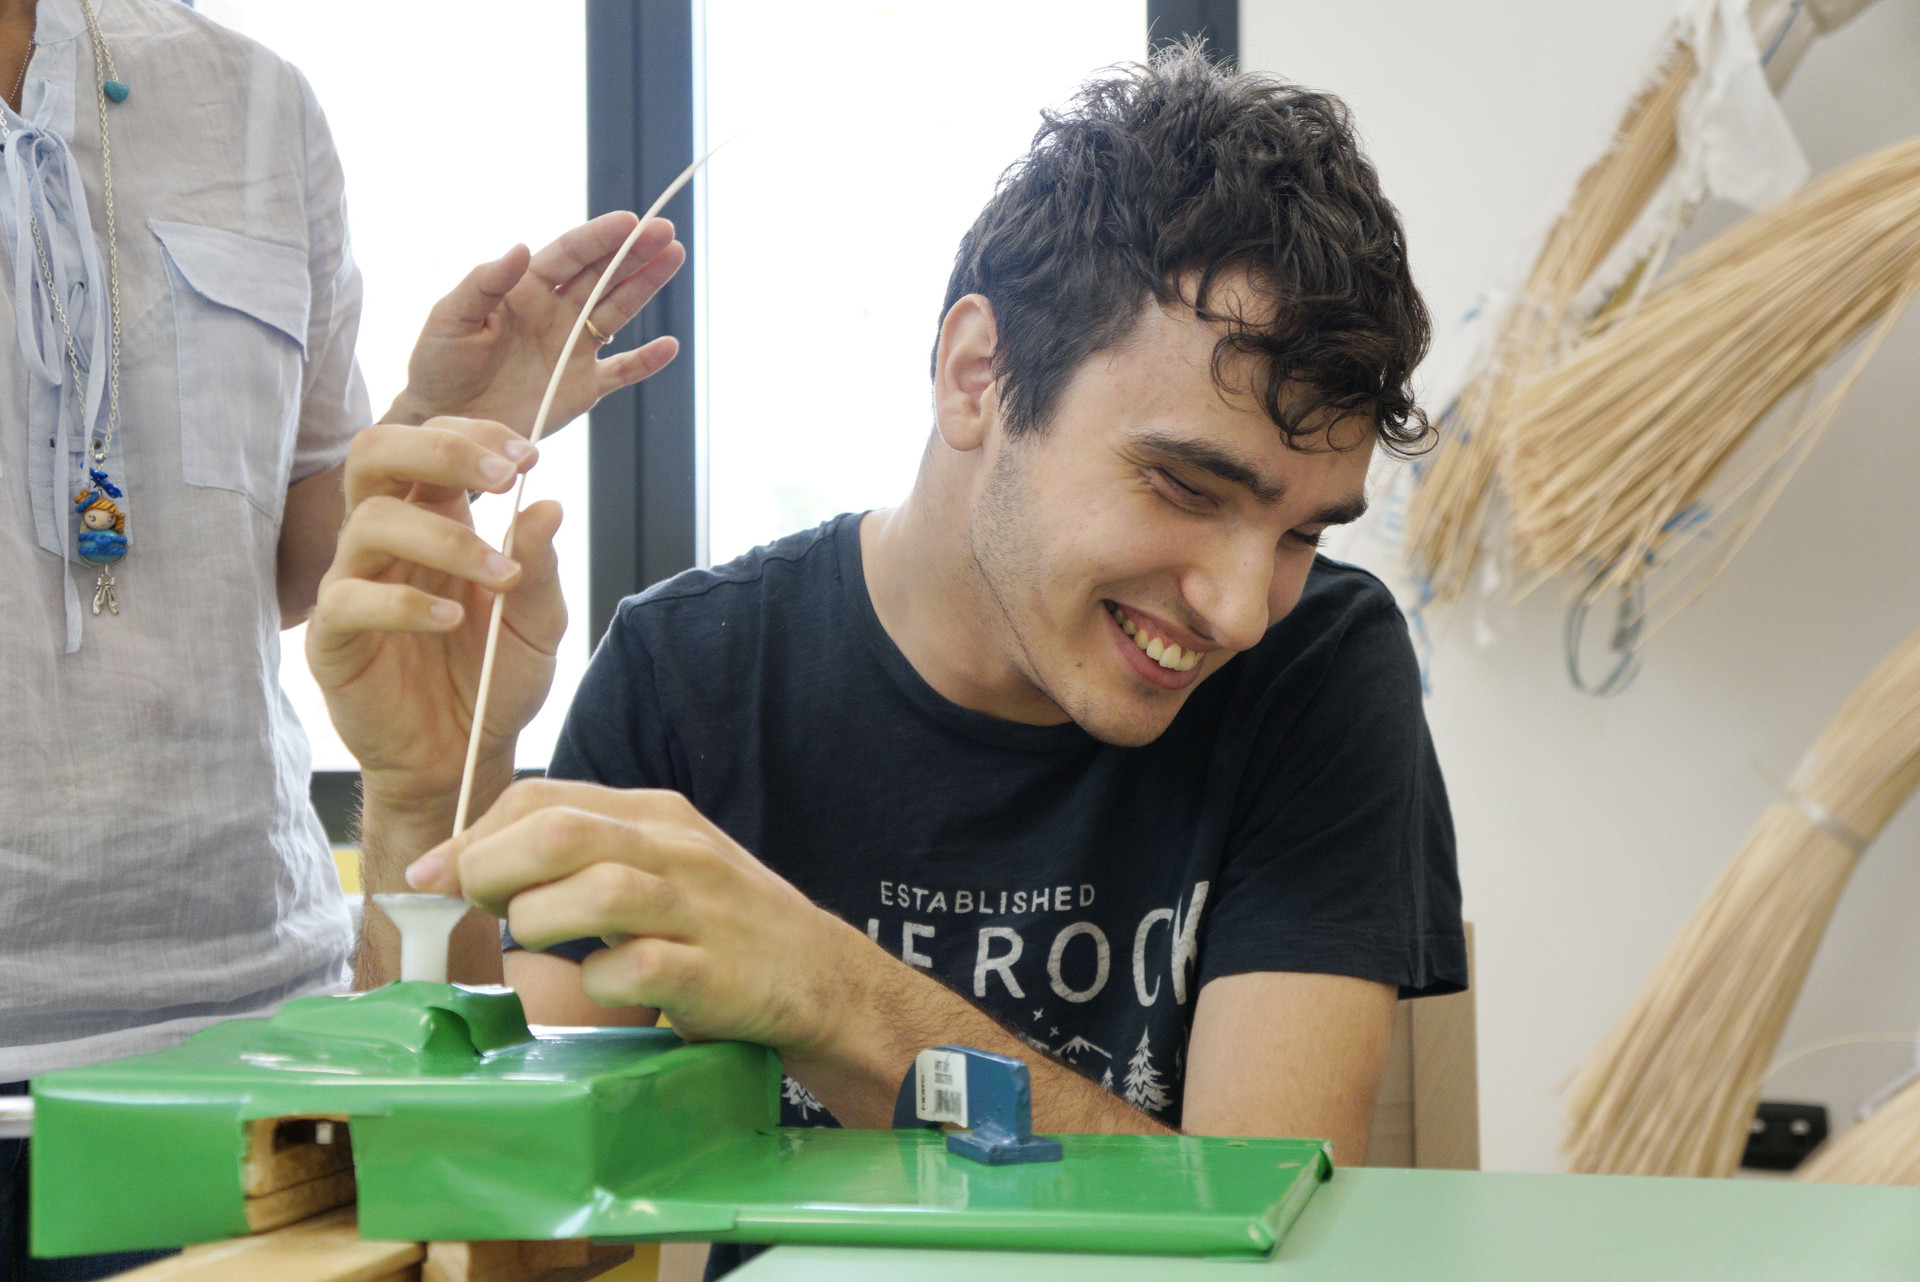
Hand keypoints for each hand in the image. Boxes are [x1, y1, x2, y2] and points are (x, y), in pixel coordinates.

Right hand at [306, 418, 564, 820]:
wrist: (465, 756)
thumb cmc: (495, 679)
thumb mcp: (538, 623)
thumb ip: (540, 565)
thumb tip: (546, 504)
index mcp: (434, 517)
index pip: (432, 442)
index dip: (474, 436)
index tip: (531, 457)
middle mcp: (387, 540)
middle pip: (375, 452)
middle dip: (440, 450)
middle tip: (503, 476)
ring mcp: (353, 583)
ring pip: (370, 521)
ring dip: (445, 538)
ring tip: (502, 577)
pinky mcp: (332, 638)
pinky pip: (347, 600)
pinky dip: (403, 604)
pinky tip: (450, 620)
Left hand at [386, 213, 685, 435]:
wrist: (444, 421)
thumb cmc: (439, 364)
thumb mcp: (450, 318)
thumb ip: (483, 283)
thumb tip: (520, 248)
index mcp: (525, 291)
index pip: (569, 255)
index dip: (600, 237)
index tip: (629, 222)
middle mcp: (556, 313)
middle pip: (603, 276)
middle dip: (634, 253)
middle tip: (665, 231)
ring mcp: (572, 349)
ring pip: (618, 311)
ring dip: (646, 286)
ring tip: (674, 258)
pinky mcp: (582, 387)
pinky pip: (621, 372)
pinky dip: (646, 361)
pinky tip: (669, 346)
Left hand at [406, 780, 863, 1057]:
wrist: (823, 979)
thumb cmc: (722, 927)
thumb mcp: (660, 866)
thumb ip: (584, 856)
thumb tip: (474, 865)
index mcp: (655, 815)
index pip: (544, 797)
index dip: (473, 833)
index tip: (434, 875)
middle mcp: (675, 849)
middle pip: (558, 832)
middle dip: (490, 868)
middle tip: (472, 907)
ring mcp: (697, 910)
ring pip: (591, 892)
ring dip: (536, 923)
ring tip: (531, 946)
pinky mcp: (710, 973)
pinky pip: (632, 969)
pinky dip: (597, 982)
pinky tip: (602, 987)